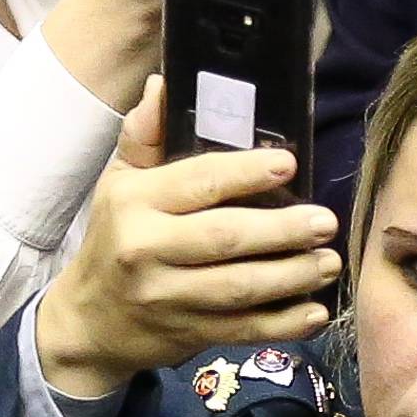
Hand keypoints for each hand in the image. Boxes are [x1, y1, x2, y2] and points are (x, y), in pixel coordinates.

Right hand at [31, 84, 339, 399]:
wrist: (87, 320)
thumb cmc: (116, 237)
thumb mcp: (120, 182)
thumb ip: (145, 135)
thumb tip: (164, 83)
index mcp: (134, 202)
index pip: (198, 181)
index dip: (246, 172)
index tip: (289, 164)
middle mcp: (146, 249)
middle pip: (225, 237)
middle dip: (283, 230)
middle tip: (326, 222)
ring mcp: (166, 297)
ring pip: (239, 287)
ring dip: (293, 276)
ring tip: (329, 261)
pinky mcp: (185, 333)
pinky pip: (241, 329)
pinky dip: (283, 323)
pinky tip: (316, 312)